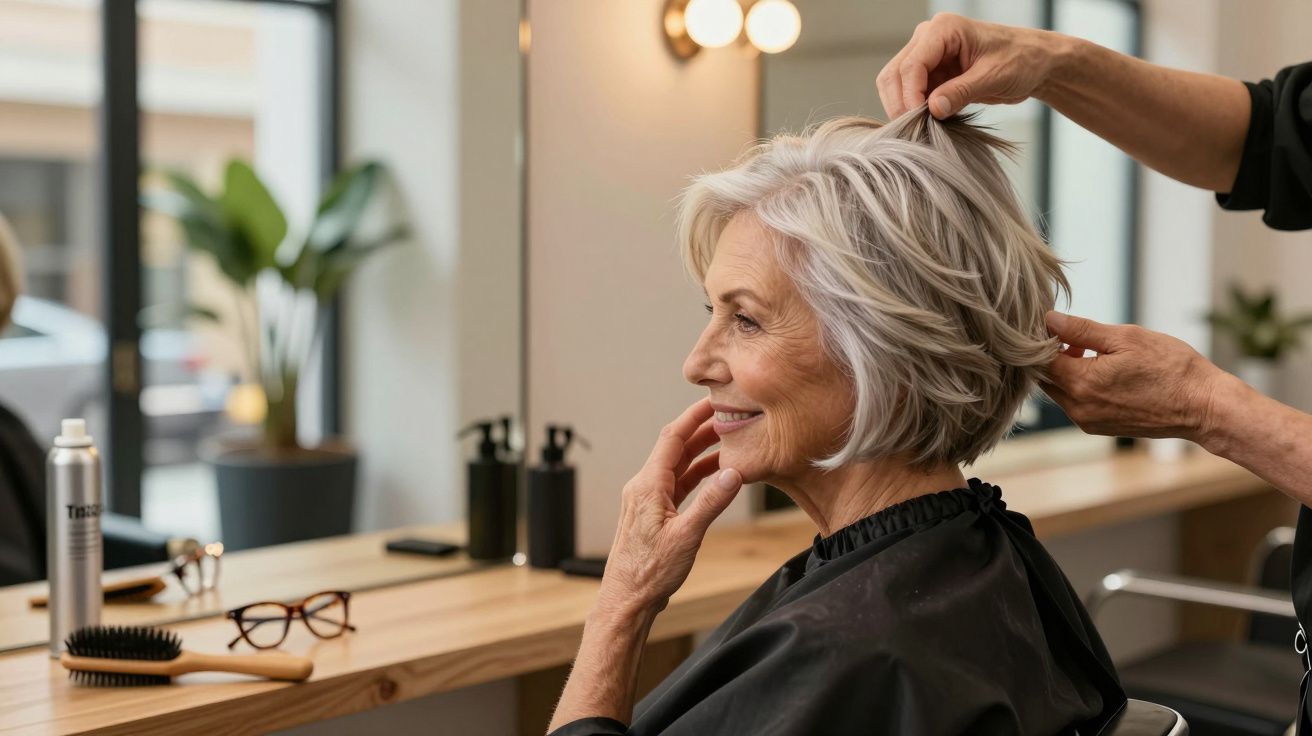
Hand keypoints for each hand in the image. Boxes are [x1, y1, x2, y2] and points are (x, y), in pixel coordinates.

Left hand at [595, 398, 742, 619]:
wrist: (627, 600)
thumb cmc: (650, 572)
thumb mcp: (687, 537)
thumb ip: (711, 503)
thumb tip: (734, 472)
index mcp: (648, 486)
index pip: (672, 438)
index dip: (693, 417)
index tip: (714, 402)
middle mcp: (643, 487)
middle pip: (675, 448)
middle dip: (702, 431)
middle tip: (729, 418)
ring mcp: (647, 500)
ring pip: (677, 467)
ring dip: (701, 453)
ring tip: (729, 442)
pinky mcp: (652, 514)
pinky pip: (676, 485)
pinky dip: (696, 476)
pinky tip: (715, 475)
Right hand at [877, 13, 1063, 118]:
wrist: (1034, 63)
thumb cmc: (1021, 60)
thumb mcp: (994, 77)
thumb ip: (962, 92)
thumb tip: (933, 109)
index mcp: (944, 29)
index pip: (912, 64)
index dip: (910, 95)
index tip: (920, 120)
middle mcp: (928, 39)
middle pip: (894, 74)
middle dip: (900, 104)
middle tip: (914, 131)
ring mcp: (927, 57)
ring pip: (895, 86)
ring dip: (904, 109)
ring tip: (921, 129)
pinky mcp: (930, 75)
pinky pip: (909, 95)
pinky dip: (913, 112)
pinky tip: (926, 125)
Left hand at [1040, 311, 1230, 443]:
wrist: (1203, 407)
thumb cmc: (1171, 368)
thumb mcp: (1126, 338)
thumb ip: (1082, 330)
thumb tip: (1049, 320)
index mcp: (1082, 383)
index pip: (1040, 359)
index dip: (1043, 339)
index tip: (1056, 324)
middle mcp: (1079, 408)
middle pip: (1045, 378)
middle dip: (1053, 355)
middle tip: (1076, 337)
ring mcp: (1088, 421)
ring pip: (1059, 391)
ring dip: (1066, 370)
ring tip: (1093, 352)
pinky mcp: (1099, 427)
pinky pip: (1075, 403)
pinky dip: (1079, 385)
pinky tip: (1102, 371)